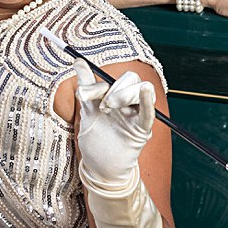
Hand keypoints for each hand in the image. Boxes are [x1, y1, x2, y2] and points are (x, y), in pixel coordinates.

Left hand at [73, 60, 154, 188]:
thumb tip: (78, 60)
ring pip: (140, 92)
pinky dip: (148, 101)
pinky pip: (148, 113)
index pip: (113, 79)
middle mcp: (127, 103)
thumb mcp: (87, 110)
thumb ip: (86, 87)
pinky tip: (145, 91)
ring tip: (108, 108)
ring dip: (123, 94)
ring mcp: (135, 115)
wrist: (99, 167)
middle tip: (101, 104)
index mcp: (114, 96)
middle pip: (130, 80)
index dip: (97, 83)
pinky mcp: (140, 130)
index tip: (82, 94)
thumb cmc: (95, 138)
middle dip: (113, 87)